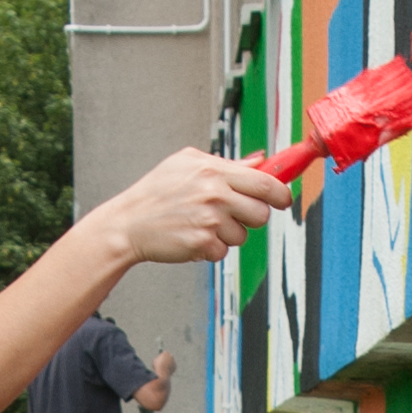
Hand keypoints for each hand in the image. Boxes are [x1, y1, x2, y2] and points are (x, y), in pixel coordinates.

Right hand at [101, 149, 287, 266]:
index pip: (264, 182)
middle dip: (252, 217)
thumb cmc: (156, 192)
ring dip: (227, 234)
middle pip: (260, 213)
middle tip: (233, 214)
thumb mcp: (187, 164)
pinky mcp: (202, 243)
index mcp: (213, 170)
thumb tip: (261, 161)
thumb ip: (228, 164)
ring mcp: (209, 219)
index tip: (283, 199)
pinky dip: (211, 249)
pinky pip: (223, 251)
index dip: (280, 194)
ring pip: (242, 235)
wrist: (128, 223)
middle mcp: (214, 193)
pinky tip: (192, 236)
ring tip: (202, 224)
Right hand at [153, 348, 177, 380]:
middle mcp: (171, 356)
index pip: (165, 352)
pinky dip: (170, 369)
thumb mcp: (154, 362)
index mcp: (165, 353)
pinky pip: (172, 367)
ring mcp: (173, 361)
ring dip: (168, 364)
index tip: (162, 357)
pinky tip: (166, 371)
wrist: (162, 372)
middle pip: (169, 356)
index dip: (163, 355)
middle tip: (164, 361)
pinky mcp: (175, 366)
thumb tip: (158, 359)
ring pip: (170, 362)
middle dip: (167, 358)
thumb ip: (157, 359)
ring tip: (163, 369)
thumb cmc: (157, 366)